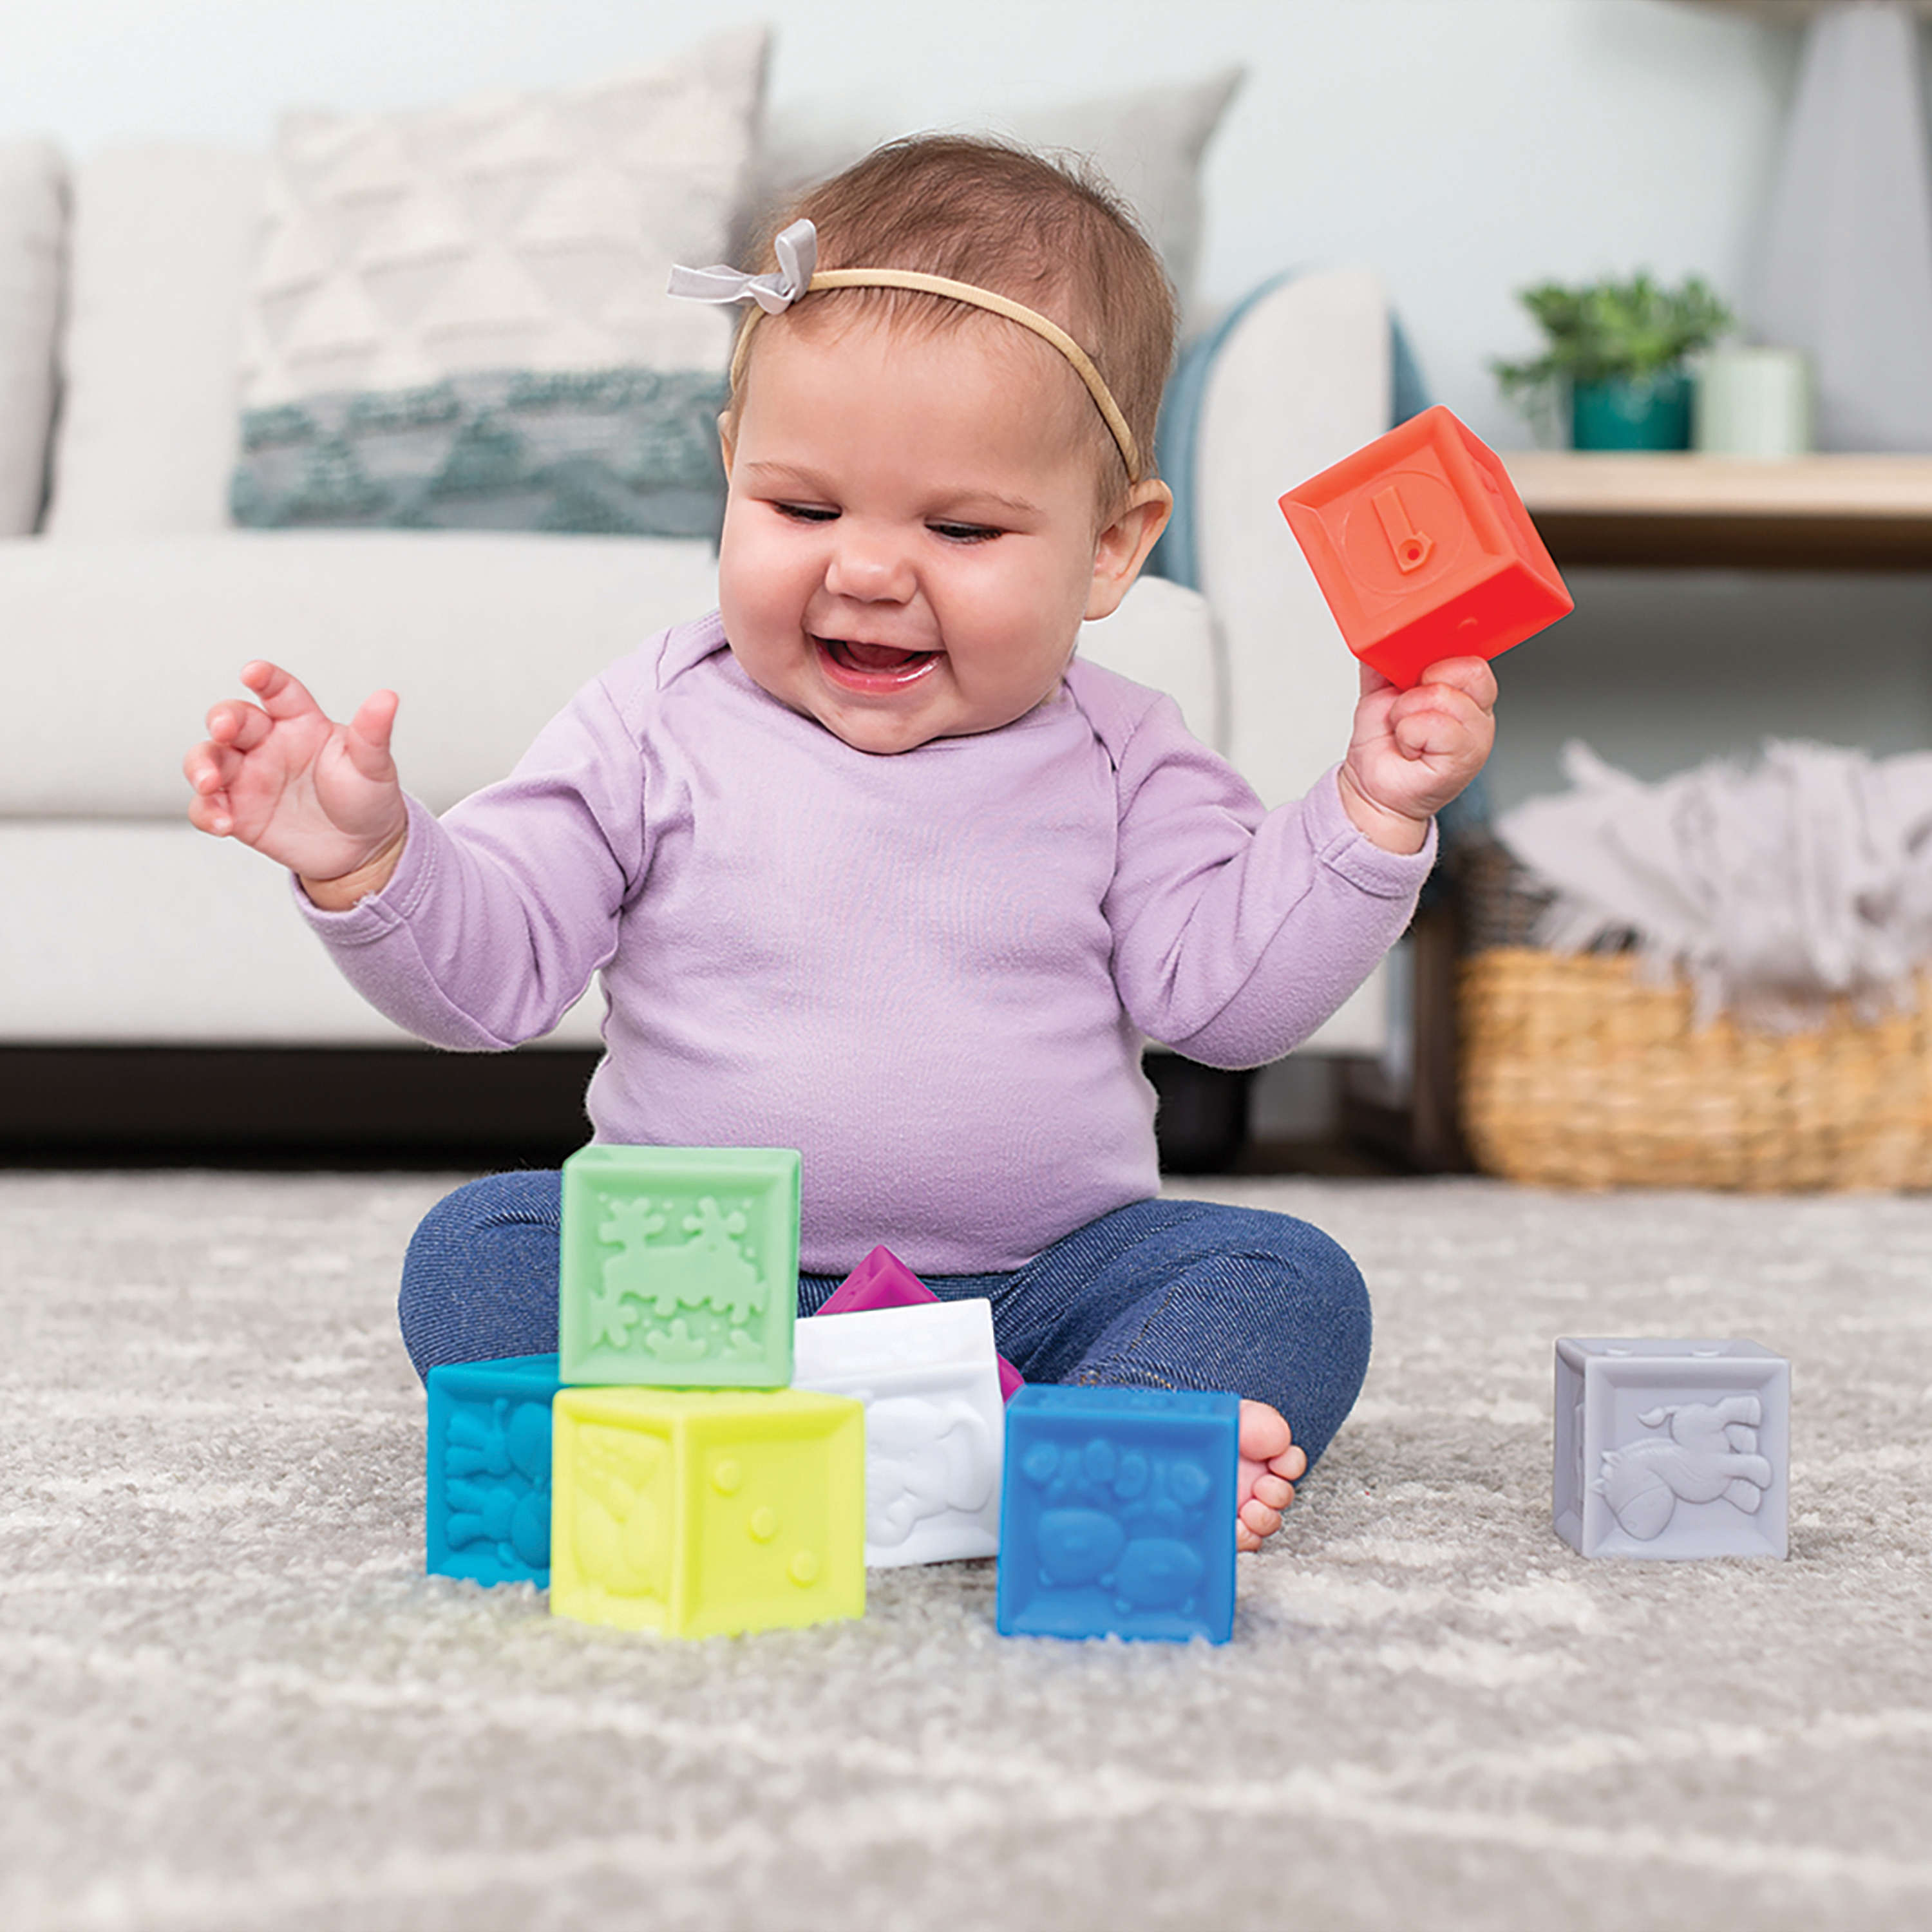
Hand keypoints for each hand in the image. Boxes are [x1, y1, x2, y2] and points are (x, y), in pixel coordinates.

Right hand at [184, 661, 406, 899]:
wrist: (363, 850)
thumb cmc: (366, 797)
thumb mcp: (373, 765)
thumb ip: (373, 732)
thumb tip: (388, 698)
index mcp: (301, 722)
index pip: (278, 691)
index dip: (265, 678)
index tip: (254, 673)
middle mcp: (268, 743)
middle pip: (233, 719)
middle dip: (222, 720)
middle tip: (224, 730)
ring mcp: (249, 776)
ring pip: (209, 758)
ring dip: (201, 766)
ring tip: (210, 783)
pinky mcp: (238, 811)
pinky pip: (207, 806)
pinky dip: (206, 811)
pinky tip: (222, 823)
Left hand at [1337, 655, 1497, 853]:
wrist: (1372, 787)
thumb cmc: (1383, 743)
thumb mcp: (1379, 688)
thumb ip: (1384, 657)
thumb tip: (1380, 632)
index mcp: (1466, 689)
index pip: (1472, 654)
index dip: (1438, 660)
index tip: (1414, 680)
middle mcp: (1478, 711)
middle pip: (1468, 669)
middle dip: (1421, 687)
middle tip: (1408, 711)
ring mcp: (1476, 736)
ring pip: (1442, 696)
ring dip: (1408, 713)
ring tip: (1406, 731)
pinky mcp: (1465, 758)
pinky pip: (1434, 725)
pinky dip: (1409, 734)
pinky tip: (1411, 747)